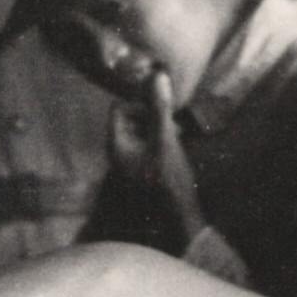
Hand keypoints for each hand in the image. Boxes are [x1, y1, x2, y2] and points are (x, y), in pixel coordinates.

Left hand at [109, 71, 203, 239]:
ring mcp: (130, 164)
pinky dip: (162, 140)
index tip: (161, 111)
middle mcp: (118, 154)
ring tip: (179, 135)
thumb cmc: (171, 182)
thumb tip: (157, 75)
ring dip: (159, 127)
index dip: (139, 103)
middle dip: (151, 116)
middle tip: (173, 124)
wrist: (180, 220)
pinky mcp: (144, 170)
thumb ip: (160, 108)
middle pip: (129, 119)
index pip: (118, 109)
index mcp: (116, 146)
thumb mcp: (166, 140)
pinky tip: (178, 146)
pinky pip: (148, 145)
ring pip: (141, 131)